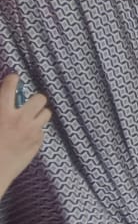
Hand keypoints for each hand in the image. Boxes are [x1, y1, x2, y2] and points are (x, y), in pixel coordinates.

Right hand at [0, 74, 49, 196]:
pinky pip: (42, 130)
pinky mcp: (38, 143)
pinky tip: (24, 137)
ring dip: (38, 114)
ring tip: (27, 120)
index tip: (13, 81)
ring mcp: (32, 132)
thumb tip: (4, 100)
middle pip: (40, 98)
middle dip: (32, 100)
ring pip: (46, 113)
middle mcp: (20, 119)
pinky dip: (35, 130)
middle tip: (24, 105)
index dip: (12, 80)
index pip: (11, 85)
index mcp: (2, 112)